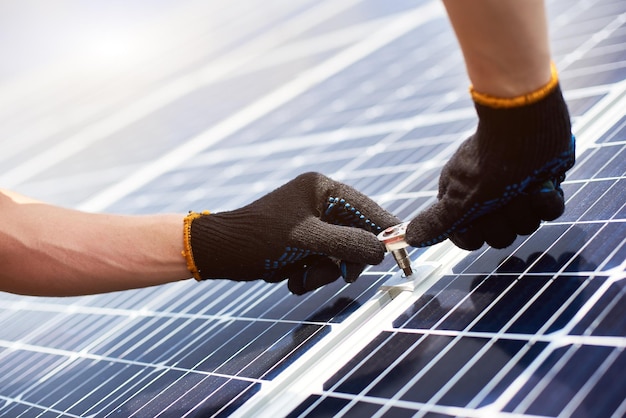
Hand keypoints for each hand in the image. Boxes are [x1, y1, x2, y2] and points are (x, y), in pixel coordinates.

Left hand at [183, 172, 399, 293]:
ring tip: (299, 278)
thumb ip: (349, 244)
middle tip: (344, 276)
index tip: (404, 261)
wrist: (218, 253)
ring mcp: (311, 223)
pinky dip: (309, 275)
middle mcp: (320, 202)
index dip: (388, 235)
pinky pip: (321, 262)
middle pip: (357, 236)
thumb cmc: (258, 240)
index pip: (369, 211)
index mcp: (324, 189)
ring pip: (339, 255)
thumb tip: (383, 251)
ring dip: (322, 273)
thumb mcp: (308, 241)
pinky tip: (290, 278)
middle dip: (345, 261)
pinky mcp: (301, 242)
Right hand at [406, 84, 574, 250]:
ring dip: (527, 208)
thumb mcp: (459, 199)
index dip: (477, 234)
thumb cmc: (489, 161)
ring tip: (525, 186)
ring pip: (526, 225)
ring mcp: (516, 192)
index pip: (468, 238)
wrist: (528, 126)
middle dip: (505, 220)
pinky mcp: (541, 186)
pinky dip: (547, 200)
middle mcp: (487, 198)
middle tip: (504, 198)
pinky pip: (548, 212)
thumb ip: (437, 223)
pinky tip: (543, 186)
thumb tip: (410, 237)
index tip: (479, 220)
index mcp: (461, 200)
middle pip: (500, 236)